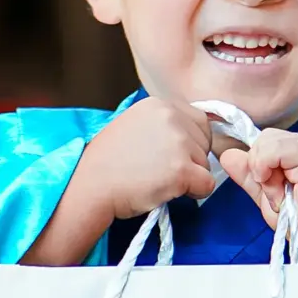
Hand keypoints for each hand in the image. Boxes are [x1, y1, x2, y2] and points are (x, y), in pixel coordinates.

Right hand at [23, 98, 220, 265]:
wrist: (90, 187)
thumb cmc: (107, 163)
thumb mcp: (133, 126)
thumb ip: (162, 124)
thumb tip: (190, 133)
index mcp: (159, 104)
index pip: (199, 121)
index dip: (189, 142)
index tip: (167, 155)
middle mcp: (171, 116)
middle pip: (206, 141)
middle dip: (191, 158)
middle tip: (160, 170)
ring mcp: (178, 142)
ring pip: (206, 164)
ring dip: (190, 176)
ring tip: (157, 179)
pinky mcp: (182, 169)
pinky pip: (207, 184)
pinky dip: (194, 192)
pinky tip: (168, 190)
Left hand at [218, 128, 297, 261]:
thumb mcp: (268, 194)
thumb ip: (249, 174)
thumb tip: (227, 154)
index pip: (267, 141)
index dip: (260, 165)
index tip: (275, 190)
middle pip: (265, 138)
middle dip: (261, 168)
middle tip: (279, 194)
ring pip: (267, 142)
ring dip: (266, 173)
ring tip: (284, 195)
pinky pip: (274, 149)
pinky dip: (268, 172)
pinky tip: (283, 191)